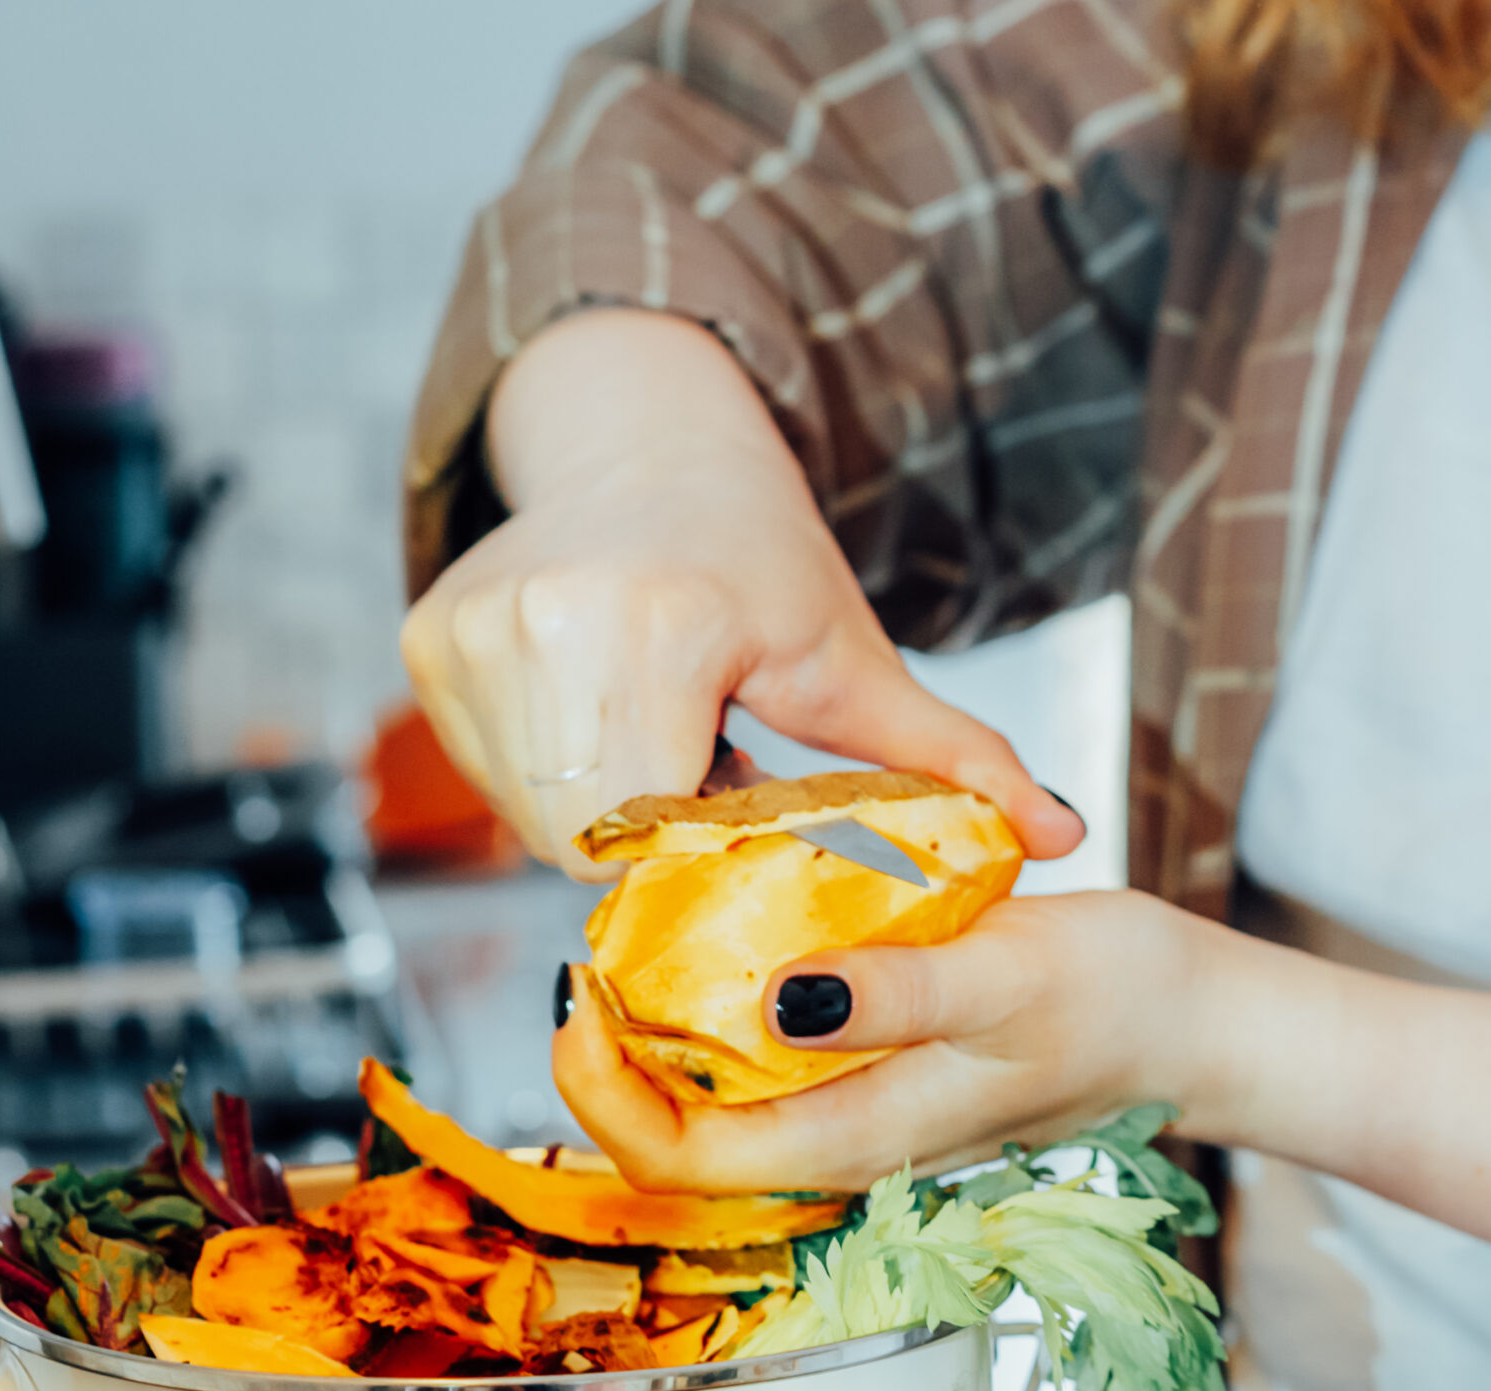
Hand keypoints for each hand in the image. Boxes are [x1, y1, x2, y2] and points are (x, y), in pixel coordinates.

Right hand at [399, 309, 1084, 879]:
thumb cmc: (758, 558)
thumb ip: (953, 758)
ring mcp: (471, 632)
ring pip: (530, 816)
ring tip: (656, 738)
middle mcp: (544, 623)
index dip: (701, 852)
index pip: (662, 835)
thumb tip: (1061, 836)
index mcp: (659, 627)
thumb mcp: (855, 656)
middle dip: (651, 841)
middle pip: (590, 839)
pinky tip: (598, 717)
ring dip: (599, 810)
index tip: (740, 818)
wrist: (645, 438)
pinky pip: (488, 772)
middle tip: (703, 781)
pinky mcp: (428, 642)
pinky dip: (544, 774)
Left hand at [554, 891, 1212, 1192]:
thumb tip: (779, 1002)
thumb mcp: (1005, 977)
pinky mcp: (866, 1069)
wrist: (1185, 1019)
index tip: (580, 1002)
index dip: (604, 1095)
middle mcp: (834, 1140)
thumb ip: (896, 994)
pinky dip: (715, 1002)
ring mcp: (847, 1109)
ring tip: (635, 933)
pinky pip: (759, 1055)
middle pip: (675, 1133)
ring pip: (710, 1095)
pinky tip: (716, 930)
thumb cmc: (1111, 1001)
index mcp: (852, 1140)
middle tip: (594, 951)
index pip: (679, 1158)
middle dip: (612, 1057)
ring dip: (658, 1030)